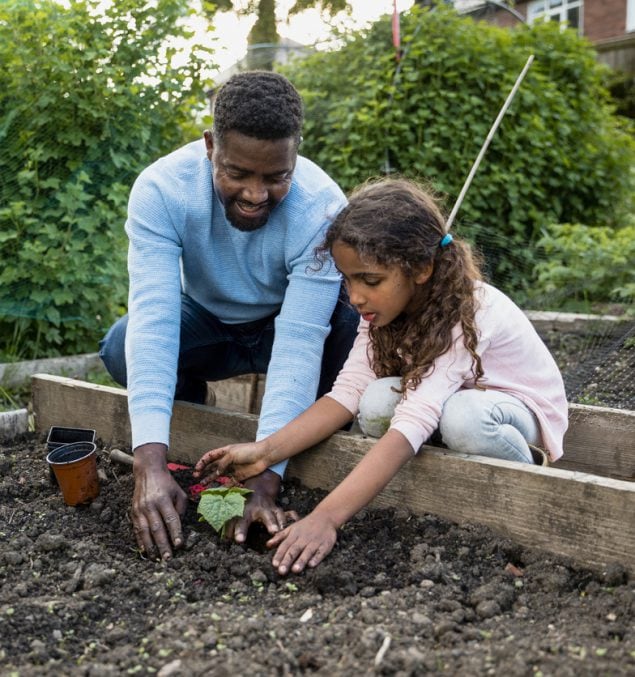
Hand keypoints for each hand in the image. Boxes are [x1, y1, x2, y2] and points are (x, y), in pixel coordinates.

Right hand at [132, 443, 187, 560]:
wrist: (147, 472)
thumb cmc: (167, 483)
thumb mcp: (179, 492)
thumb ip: (180, 508)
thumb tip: (178, 526)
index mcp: (163, 499)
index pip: (171, 519)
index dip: (175, 532)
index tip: (179, 545)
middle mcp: (150, 505)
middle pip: (157, 528)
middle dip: (163, 544)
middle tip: (168, 558)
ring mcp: (140, 509)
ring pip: (145, 531)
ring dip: (151, 546)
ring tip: (156, 558)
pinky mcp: (133, 512)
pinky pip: (137, 529)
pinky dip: (141, 540)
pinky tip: (145, 550)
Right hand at [193, 441, 268, 483]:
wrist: (263, 456)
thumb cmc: (248, 451)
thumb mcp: (232, 454)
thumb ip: (222, 463)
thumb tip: (217, 473)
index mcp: (224, 452)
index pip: (210, 456)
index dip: (202, 462)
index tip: (197, 469)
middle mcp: (227, 461)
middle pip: (212, 466)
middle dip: (204, 471)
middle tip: (196, 477)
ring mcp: (232, 469)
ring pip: (218, 475)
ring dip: (210, 479)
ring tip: (202, 484)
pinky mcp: (238, 477)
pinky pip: (228, 483)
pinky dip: (222, 487)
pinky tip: (216, 490)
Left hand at [223, 470, 296, 543]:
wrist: (259, 489)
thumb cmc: (244, 504)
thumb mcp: (235, 511)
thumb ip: (230, 525)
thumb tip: (225, 538)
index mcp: (247, 511)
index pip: (242, 521)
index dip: (240, 530)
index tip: (239, 540)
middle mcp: (260, 510)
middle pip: (266, 516)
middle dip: (270, 523)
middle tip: (273, 531)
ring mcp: (271, 509)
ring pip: (278, 514)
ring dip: (282, 522)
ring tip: (285, 530)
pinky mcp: (278, 510)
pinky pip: (287, 514)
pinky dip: (291, 519)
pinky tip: (295, 525)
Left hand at [266, 511, 337, 574]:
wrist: (325, 517)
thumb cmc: (306, 525)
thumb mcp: (291, 528)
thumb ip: (280, 537)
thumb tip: (267, 545)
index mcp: (294, 534)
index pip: (285, 545)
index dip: (279, 555)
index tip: (274, 564)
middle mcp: (304, 538)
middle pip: (294, 550)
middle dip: (287, 560)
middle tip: (281, 571)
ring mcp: (315, 542)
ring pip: (307, 552)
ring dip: (301, 560)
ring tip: (295, 570)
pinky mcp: (326, 545)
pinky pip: (321, 552)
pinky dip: (316, 558)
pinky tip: (312, 565)